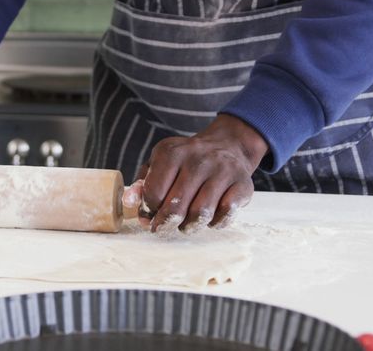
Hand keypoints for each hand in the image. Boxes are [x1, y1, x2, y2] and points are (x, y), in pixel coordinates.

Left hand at [131, 114, 266, 232]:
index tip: (150, 214)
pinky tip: (209, 218)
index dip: (149, 210)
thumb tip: (129, 204)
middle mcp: (198, 159)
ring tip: (185, 225)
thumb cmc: (187, 160)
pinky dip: (215, 223)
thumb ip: (143, 183)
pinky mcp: (243, 184)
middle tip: (163, 228)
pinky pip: (225, 215)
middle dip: (166, 224)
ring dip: (189, 227)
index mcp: (173, 152)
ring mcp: (223, 170)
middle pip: (176, 207)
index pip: (154, 193)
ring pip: (201, 214)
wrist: (229, 144)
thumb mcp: (160, 162)